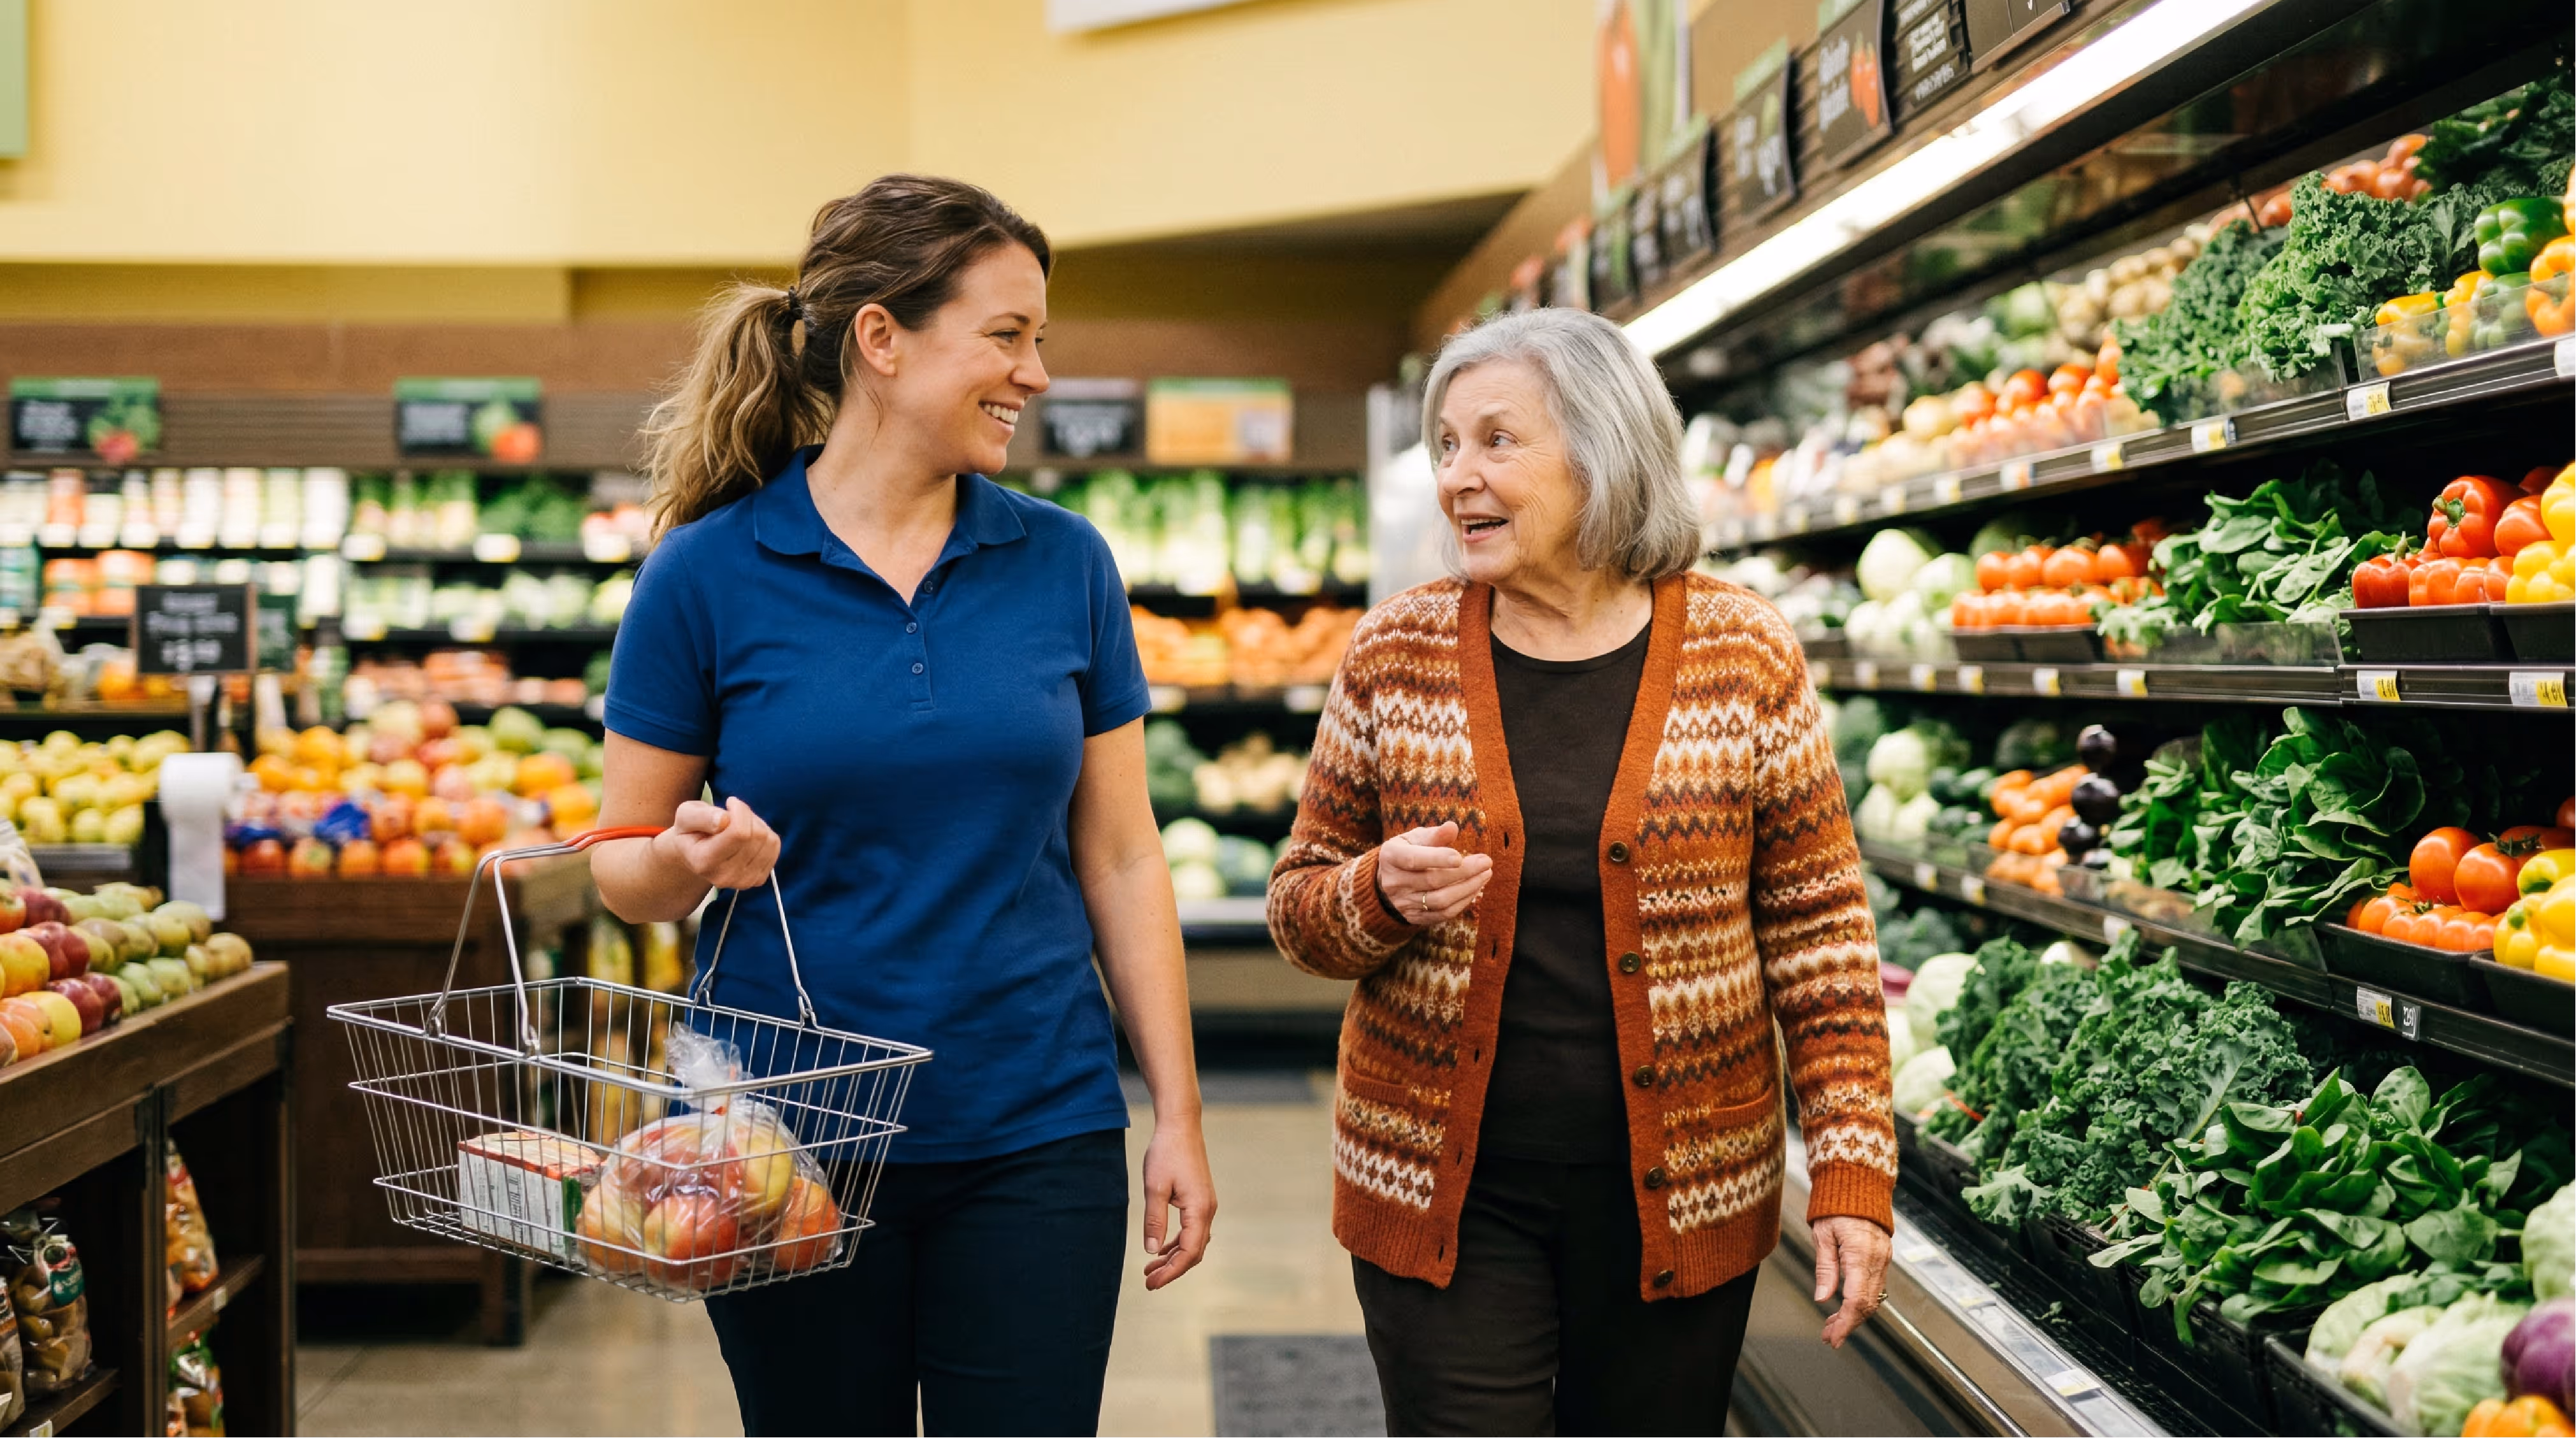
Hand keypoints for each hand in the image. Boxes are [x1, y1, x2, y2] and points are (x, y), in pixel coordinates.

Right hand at [653, 798, 778, 891]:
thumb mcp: (686, 814)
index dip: (740, 810)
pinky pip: (774, 847)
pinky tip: (748, 836)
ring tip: (738, 825)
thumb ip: (701, 816)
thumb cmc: (691, 829)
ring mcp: (744, 881)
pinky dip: (765, 835)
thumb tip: (724, 820)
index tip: (730, 802)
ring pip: (769, 840)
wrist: (696, 852)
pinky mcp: (758, 879)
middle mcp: (724, 877)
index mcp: (704, 862)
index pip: (740, 832)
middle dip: (748, 815)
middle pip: (757, 835)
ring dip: (757, 824)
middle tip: (733, 814)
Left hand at [1140, 1115, 1214, 1290]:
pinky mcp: (1199, 1200)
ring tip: (1150, 1270)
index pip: (1188, 1252)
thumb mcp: (1154, 1187)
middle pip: (1193, 1252)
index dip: (1170, 1272)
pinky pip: (1191, 1230)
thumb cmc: (1166, 1152)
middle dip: (1172, 1269)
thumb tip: (1152, 1251)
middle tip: (1148, 1282)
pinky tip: (1160, 1248)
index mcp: (1199, 1210)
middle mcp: (1207, 1210)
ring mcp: (1205, 1205)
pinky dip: (1177, 1243)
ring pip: (1193, 1243)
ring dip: (1174, 1258)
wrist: (1180, 1126)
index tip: (1151, 1284)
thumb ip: (1154, 1220)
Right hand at [1375, 821, 1493, 926]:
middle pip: (1432, 881)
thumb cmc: (1408, 851)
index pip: (1413, 859)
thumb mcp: (1415, 838)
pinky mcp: (1414, 917)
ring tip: (1485, 874)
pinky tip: (1475, 888)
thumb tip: (1453, 827)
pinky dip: (1462, 902)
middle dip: (1464, 872)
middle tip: (1486, 862)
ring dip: (1468, 888)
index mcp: (1391, 856)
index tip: (1460, 856)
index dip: (1436, 859)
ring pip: (1440, 901)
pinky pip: (1442, 914)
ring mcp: (1403, 902)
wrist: (1389, 880)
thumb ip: (1435, 834)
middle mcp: (1393, 882)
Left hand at [1812, 1215, 1891, 1347]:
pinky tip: (1844, 1307)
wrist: (1859, 1185)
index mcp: (1860, 1254)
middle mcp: (1877, 1260)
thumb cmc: (1836, 1206)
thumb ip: (1825, 1268)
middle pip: (1867, 1305)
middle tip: (1829, 1337)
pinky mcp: (1883, 1258)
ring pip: (1873, 1299)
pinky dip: (1861, 1302)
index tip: (1833, 1337)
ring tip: (1831, 1326)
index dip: (1845, 1323)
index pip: (1856, 1300)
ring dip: (1854, 1316)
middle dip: (1848, 1325)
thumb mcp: (1822, 1235)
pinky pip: (1875, 1287)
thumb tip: (1822, 1298)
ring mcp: (1883, 1259)